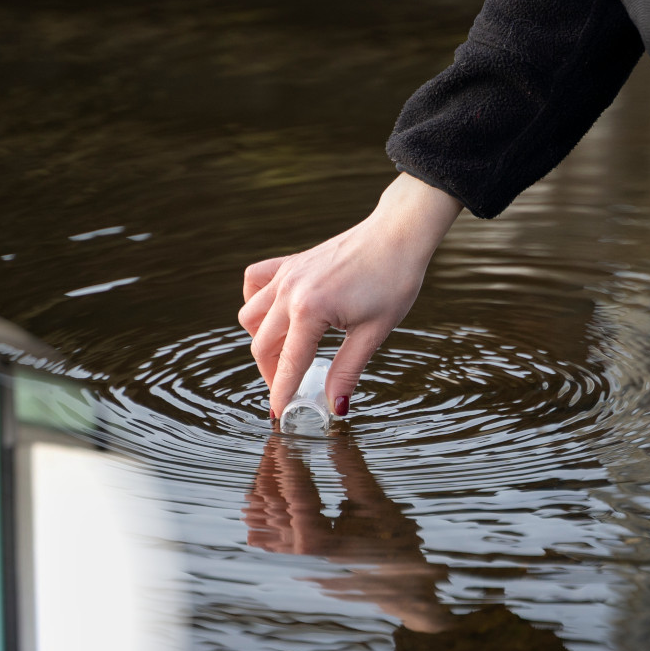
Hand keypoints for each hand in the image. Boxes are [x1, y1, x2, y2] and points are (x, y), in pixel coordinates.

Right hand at [239, 174, 460, 418]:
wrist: (398, 234)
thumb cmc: (393, 280)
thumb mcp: (374, 332)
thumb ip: (347, 370)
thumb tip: (335, 406)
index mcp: (310, 310)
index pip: (288, 364)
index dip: (281, 394)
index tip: (279, 416)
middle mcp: (290, 291)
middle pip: (262, 344)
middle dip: (272, 373)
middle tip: (290, 390)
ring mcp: (286, 274)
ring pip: (250, 316)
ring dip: (261, 341)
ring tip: (286, 355)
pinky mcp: (290, 262)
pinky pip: (255, 282)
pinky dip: (256, 300)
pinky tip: (275, 314)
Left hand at [241, 434, 452, 631]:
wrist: (403, 587)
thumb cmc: (396, 546)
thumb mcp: (375, 500)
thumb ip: (349, 465)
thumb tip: (336, 430)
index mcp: (321, 543)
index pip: (296, 494)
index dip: (288, 461)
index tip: (284, 436)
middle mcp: (300, 556)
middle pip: (272, 505)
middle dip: (274, 469)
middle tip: (280, 440)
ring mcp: (295, 562)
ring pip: (262, 520)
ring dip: (266, 488)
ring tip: (277, 461)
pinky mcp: (295, 564)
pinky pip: (265, 537)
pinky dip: (265, 512)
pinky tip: (276, 491)